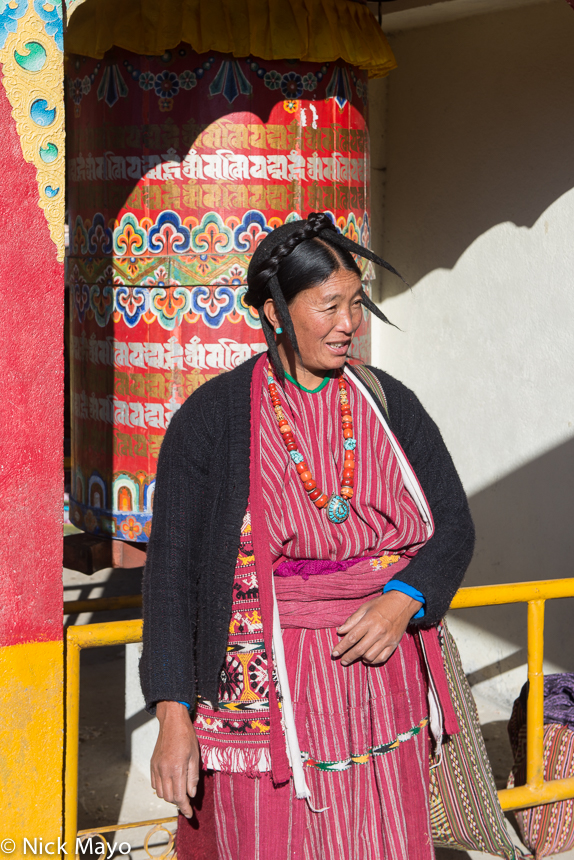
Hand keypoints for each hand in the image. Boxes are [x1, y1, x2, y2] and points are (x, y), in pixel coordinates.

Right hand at [151, 701, 199, 818]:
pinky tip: (169, 784)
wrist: (172, 722)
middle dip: (178, 803)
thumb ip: (192, 777)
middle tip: (187, 801)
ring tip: (179, 792)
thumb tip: (191, 794)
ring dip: (170, 796)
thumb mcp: (195, 756)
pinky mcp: (152, 765)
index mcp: (176, 769)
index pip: (179, 797)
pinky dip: (162, 789)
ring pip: (161, 793)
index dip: (185, 808)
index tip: (189, 814)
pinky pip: (155, 784)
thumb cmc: (186, 736)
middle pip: (169, 798)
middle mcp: (164, 770)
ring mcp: (156, 768)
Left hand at [331, 590, 421, 665]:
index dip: (341, 647)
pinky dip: (373, 661)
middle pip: (359, 649)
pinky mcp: (394, 644)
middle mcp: (378, 631)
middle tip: (342, 661)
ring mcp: (387, 639)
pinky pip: (382, 658)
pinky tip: (368, 658)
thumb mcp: (364, 608)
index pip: (352, 638)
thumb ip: (352, 620)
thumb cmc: (381, 604)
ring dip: (361, 659)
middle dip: (348, 657)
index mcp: (369, 621)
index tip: (334, 653)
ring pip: (370, 656)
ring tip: (356, 656)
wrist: (402, 603)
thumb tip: (339, 631)